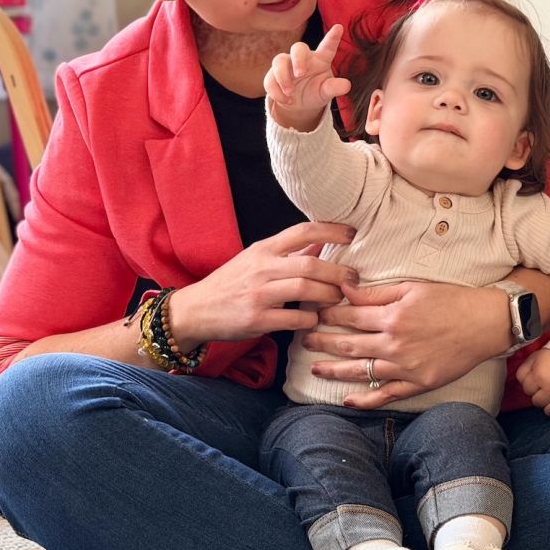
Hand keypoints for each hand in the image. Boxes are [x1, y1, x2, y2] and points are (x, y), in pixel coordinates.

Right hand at [169, 221, 357, 347]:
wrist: (196, 310)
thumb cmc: (230, 283)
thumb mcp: (255, 259)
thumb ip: (287, 253)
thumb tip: (319, 245)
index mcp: (263, 249)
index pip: (303, 231)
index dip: (331, 230)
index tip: (352, 234)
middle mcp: (262, 268)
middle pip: (311, 264)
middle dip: (339, 272)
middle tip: (354, 279)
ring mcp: (259, 294)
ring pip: (306, 289)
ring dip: (329, 295)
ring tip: (339, 298)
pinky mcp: (257, 320)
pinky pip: (295, 318)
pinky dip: (311, 319)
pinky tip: (316, 319)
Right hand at [263, 23, 349, 130]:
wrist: (298, 105)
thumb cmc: (315, 93)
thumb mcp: (325, 92)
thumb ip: (334, 88)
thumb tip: (347, 86)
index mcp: (320, 59)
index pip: (327, 47)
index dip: (332, 38)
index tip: (339, 28)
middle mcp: (303, 58)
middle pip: (297, 47)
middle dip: (298, 59)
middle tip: (300, 73)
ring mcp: (286, 65)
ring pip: (279, 61)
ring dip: (283, 77)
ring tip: (290, 93)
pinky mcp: (273, 76)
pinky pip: (270, 79)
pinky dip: (277, 92)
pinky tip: (287, 101)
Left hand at [304, 281, 509, 408]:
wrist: (486, 324)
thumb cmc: (451, 300)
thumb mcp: (413, 288)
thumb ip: (376, 293)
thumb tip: (345, 289)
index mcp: (392, 317)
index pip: (350, 317)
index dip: (328, 315)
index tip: (313, 313)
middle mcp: (395, 344)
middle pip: (349, 345)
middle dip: (323, 343)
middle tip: (303, 341)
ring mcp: (405, 367)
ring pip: (361, 371)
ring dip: (334, 371)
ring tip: (314, 369)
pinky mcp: (418, 384)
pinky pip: (385, 395)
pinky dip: (365, 399)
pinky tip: (346, 400)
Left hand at [515, 348, 549, 419]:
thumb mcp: (534, 357)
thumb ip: (523, 371)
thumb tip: (522, 384)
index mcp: (539, 377)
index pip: (527, 391)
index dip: (531, 386)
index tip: (537, 382)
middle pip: (537, 403)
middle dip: (539, 395)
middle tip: (546, 388)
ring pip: (549, 412)